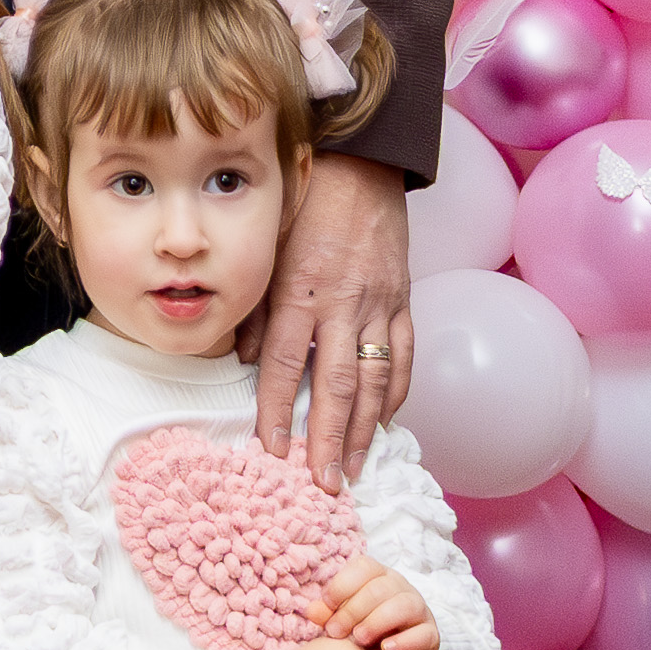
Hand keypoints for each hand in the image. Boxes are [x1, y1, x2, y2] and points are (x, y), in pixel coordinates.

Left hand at [254, 149, 413, 489]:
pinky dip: (396, 393)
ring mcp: (380, 303)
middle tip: (324, 483)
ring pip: (376, 378)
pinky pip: (404, 355)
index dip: (278, 410)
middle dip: (329, 439)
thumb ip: (256, 309)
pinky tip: (387, 422)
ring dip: (367, 430)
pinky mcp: (404, 299)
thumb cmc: (301, 205)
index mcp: (300, 289)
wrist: (359, 166)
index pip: (284, 364)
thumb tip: (246, 363)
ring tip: (357, 468)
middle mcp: (342, 302)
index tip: (272, 451)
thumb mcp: (264, 251)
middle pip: (336, 384)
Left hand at [314, 554, 438, 649]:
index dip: (342, 585)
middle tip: (335, 632)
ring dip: (376, 622)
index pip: (363, 567)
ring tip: (359, 639)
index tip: (326, 608)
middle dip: (353, 610)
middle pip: (379, 588)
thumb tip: (313, 611)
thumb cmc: (363, 635)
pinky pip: (422, 633)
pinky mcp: (431, 635)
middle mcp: (401, 587)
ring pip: (402, 605)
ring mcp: (419, 610)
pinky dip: (403, 641)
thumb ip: (328, 615)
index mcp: (378, 576)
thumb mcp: (343, 623)